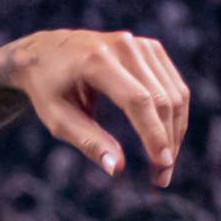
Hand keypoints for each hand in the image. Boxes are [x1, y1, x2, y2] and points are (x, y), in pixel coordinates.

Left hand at [5, 30, 190, 186]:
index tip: (162, 164)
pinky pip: (173, 84)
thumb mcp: (57, 119)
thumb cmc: (47, 88)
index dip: (154, 133)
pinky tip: (166, 139)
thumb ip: (88, 142)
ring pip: (175, 93)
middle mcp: (123, 46)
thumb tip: (116, 168)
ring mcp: (140, 44)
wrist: (45, 51)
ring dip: (175, 131)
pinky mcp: (150, 48)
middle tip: (163, 176)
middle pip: (161, 98)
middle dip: (168, 140)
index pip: (137, 100)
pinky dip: (175, 114)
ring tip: (164, 164)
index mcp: (96, 61)